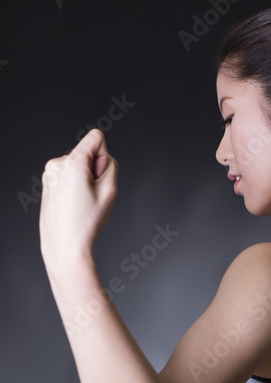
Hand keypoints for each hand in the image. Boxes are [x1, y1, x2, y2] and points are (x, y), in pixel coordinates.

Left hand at [39, 128, 117, 267]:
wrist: (64, 245)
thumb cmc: (86, 222)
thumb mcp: (110, 190)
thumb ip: (111, 165)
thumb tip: (102, 156)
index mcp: (72, 162)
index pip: (96, 137)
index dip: (104, 156)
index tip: (99, 177)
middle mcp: (57, 164)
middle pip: (87, 153)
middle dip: (94, 171)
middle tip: (92, 195)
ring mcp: (49, 173)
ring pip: (78, 165)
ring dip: (84, 180)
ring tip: (82, 202)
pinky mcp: (47, 182)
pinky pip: (68, 175)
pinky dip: (74, 185)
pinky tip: (73, 204)